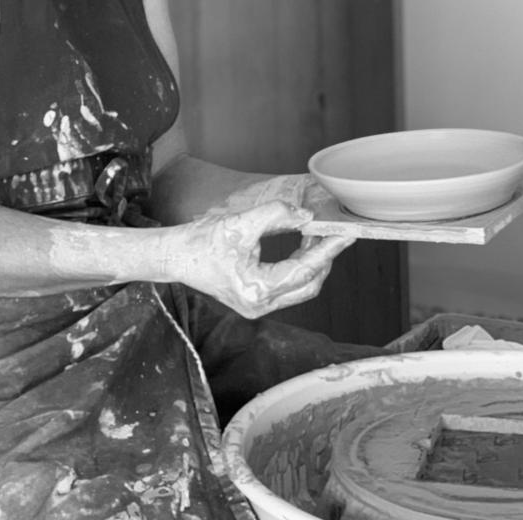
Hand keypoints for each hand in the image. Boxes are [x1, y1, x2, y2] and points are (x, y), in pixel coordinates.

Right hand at [161, 200, 353, 318]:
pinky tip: (302, 245)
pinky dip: (299, 266)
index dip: (327, 249)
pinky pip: (288, 286)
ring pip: (301, 287)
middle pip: (309, 284)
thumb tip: (307, 217)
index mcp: (257, 289)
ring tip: (319, 234)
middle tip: (335, 232)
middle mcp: (260, 305)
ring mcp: (258, 307)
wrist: (176, 256)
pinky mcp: (255, 300)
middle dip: (324, 257)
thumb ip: (276, 215)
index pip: (305, 270)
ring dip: (313, 262)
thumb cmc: (201, 241)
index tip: (346, 233)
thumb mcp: (240, 223)